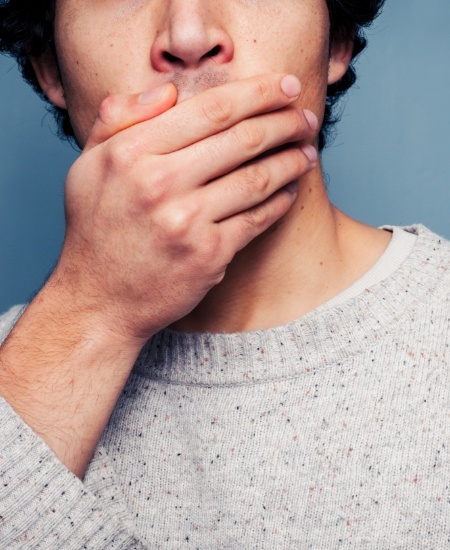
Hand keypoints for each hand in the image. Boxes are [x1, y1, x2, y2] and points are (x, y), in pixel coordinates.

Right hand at [0, 74, 317, 475]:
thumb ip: (119, 119)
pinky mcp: (208, 255)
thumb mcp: (88, 165)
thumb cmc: (96, 230)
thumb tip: (169, 91)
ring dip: (291, 161)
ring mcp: (186, 222)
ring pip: (257, 179)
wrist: (99, 300)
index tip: (287, 85)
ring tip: (308, 152)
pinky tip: (291, 190)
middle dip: (285, 123)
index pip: (210, 109)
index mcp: (131, 152)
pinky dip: (280, 202)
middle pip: (242, 140)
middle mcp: (159, 183)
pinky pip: (256, 220)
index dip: (258, 92)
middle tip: (308, 119)